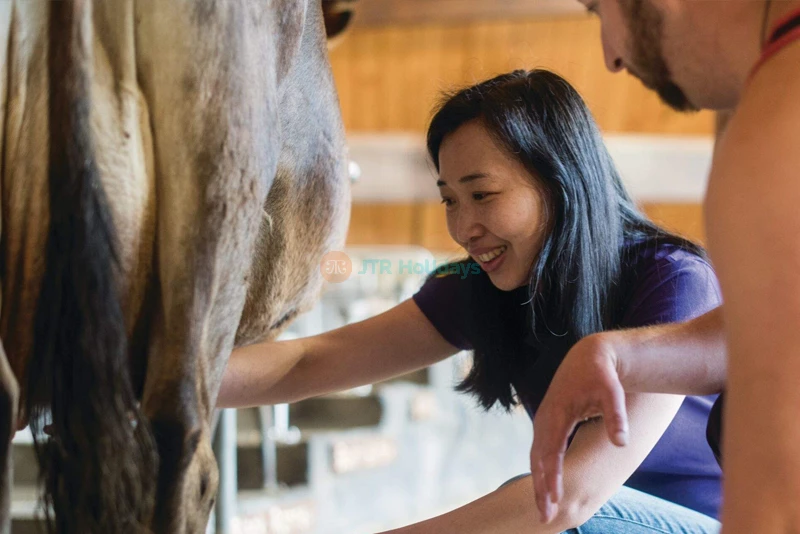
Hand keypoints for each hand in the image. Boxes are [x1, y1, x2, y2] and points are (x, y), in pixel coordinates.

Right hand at [530, 333, 628, 522]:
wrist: (588, 356)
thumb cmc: (601, 374)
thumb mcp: (612, 391)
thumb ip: (616, 417)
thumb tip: (622, 443)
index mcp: (558, 413)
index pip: (552, 452)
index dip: (552, 476)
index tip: (554, 499)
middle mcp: (545, 418)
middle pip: (538, 459)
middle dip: (540, 488)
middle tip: (545, 517)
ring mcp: (544, 420)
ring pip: (537, 457)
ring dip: (539, 482)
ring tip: (545, 508)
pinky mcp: (548, 422)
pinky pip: (541, 451)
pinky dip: (541, 470)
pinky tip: (547, 485)